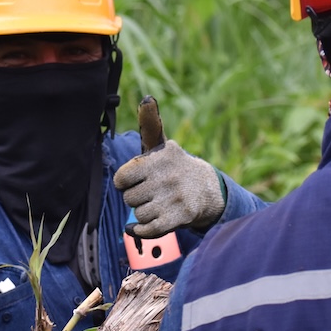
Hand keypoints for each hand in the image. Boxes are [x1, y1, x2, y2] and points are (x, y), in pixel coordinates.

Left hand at [114, 96, 224, 237]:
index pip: (123, 177)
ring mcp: (174, 199)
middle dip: (136, 198)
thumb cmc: (174, 167)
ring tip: (156, 204)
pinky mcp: (179, 218)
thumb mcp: (163, 146)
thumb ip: (150, 125)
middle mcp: (167, 178)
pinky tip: (147, 224)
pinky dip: (143, 230)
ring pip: (138, 215)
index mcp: (159, 159)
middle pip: (129, 199)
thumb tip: (147, 99)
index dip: (125, 181)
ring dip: (144, 212)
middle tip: (149, 193)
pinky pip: (148, 230)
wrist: (207, 190)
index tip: (134, 180)